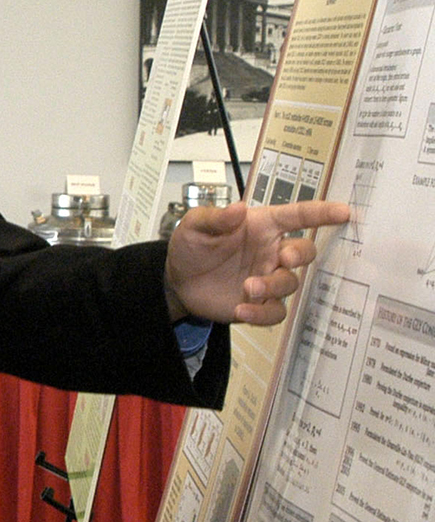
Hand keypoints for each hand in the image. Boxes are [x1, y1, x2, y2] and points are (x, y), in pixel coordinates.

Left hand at [165, 199, 349, 326]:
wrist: (178, 282)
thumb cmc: (191, 247)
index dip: (321, 212)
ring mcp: (268, 277)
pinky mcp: (261, 303)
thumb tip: (239, 208)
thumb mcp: (195, 225)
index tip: (344, 211)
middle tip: (283, 258)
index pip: (296, 215)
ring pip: (290, 282)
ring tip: (247, 287)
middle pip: (304, 251)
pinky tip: (242, 309)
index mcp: (260, 226)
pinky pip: (276, 311)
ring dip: (273, 286)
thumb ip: (215, 218)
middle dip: (301, 255)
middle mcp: (271, 251)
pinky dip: (262, 313)